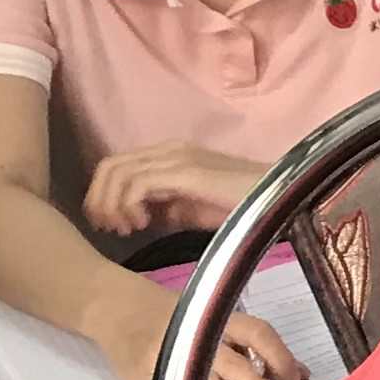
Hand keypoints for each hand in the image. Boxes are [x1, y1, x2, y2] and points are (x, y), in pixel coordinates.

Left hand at [81, 140, 268, 239]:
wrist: (279, 199)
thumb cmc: (242, 207)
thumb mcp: (191, 209)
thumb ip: (163, 207)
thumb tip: (137, 216)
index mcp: (167, 155)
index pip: (115, 166)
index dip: (102, 197)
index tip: (113, 227)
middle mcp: (167, 150)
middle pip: (108, 166)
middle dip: (99, 201)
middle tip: (113, 230)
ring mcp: (176, 157)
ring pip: (117, 172)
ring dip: (112, 205)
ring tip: (129, 229)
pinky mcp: (186, 170)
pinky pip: (137, 183)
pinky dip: (130, 206)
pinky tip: (144, 224)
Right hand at [84, 274, 306, 379]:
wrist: (121, 312)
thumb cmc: (179, 319)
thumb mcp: (216, 320)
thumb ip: (254, 346)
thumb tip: (298, 374)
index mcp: (219, 319)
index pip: (259, 335)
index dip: (280, 358)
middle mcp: (198, 338)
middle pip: (237, 365)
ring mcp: (172, 360)